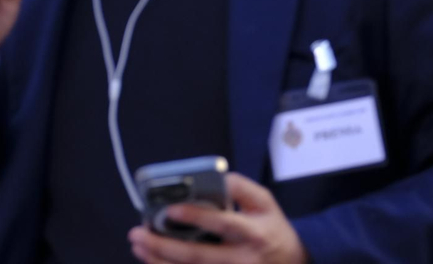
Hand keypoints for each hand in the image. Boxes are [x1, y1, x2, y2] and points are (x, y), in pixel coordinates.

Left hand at [129, 174, 306, 263]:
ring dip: (160, 262)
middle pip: (198, 256)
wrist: (295, 262)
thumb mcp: (265, 202)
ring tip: (138, 247)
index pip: (222, 224)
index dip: (196, 216)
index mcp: (253, 232)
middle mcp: (241, 259)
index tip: (170, 209)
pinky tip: (153, 261)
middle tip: (137, 234)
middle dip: (163, 246)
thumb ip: (241, 187)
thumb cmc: (272, 228)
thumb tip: (216, 178)